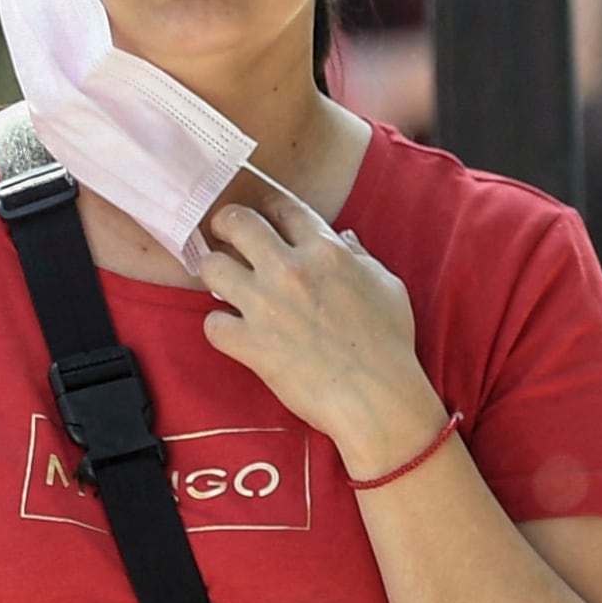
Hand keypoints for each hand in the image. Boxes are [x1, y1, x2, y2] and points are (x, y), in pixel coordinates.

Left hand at [198, 184, 443, 476]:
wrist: (377, 396)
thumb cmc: (389, 342)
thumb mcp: (387, 285)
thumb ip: (359, 256)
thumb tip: (341, 237)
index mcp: (325, 251)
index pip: (283, 207)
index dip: (269, 206)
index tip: (263, 214)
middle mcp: (289, 270)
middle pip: (236, 222)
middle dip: (226, 223)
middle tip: (224, 233)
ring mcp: (264, 305)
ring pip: (211, 267)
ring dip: (216, 273)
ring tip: (225, 283)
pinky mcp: (248, 342)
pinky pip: (212, 323)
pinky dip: (220, 327)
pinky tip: (233, 330)